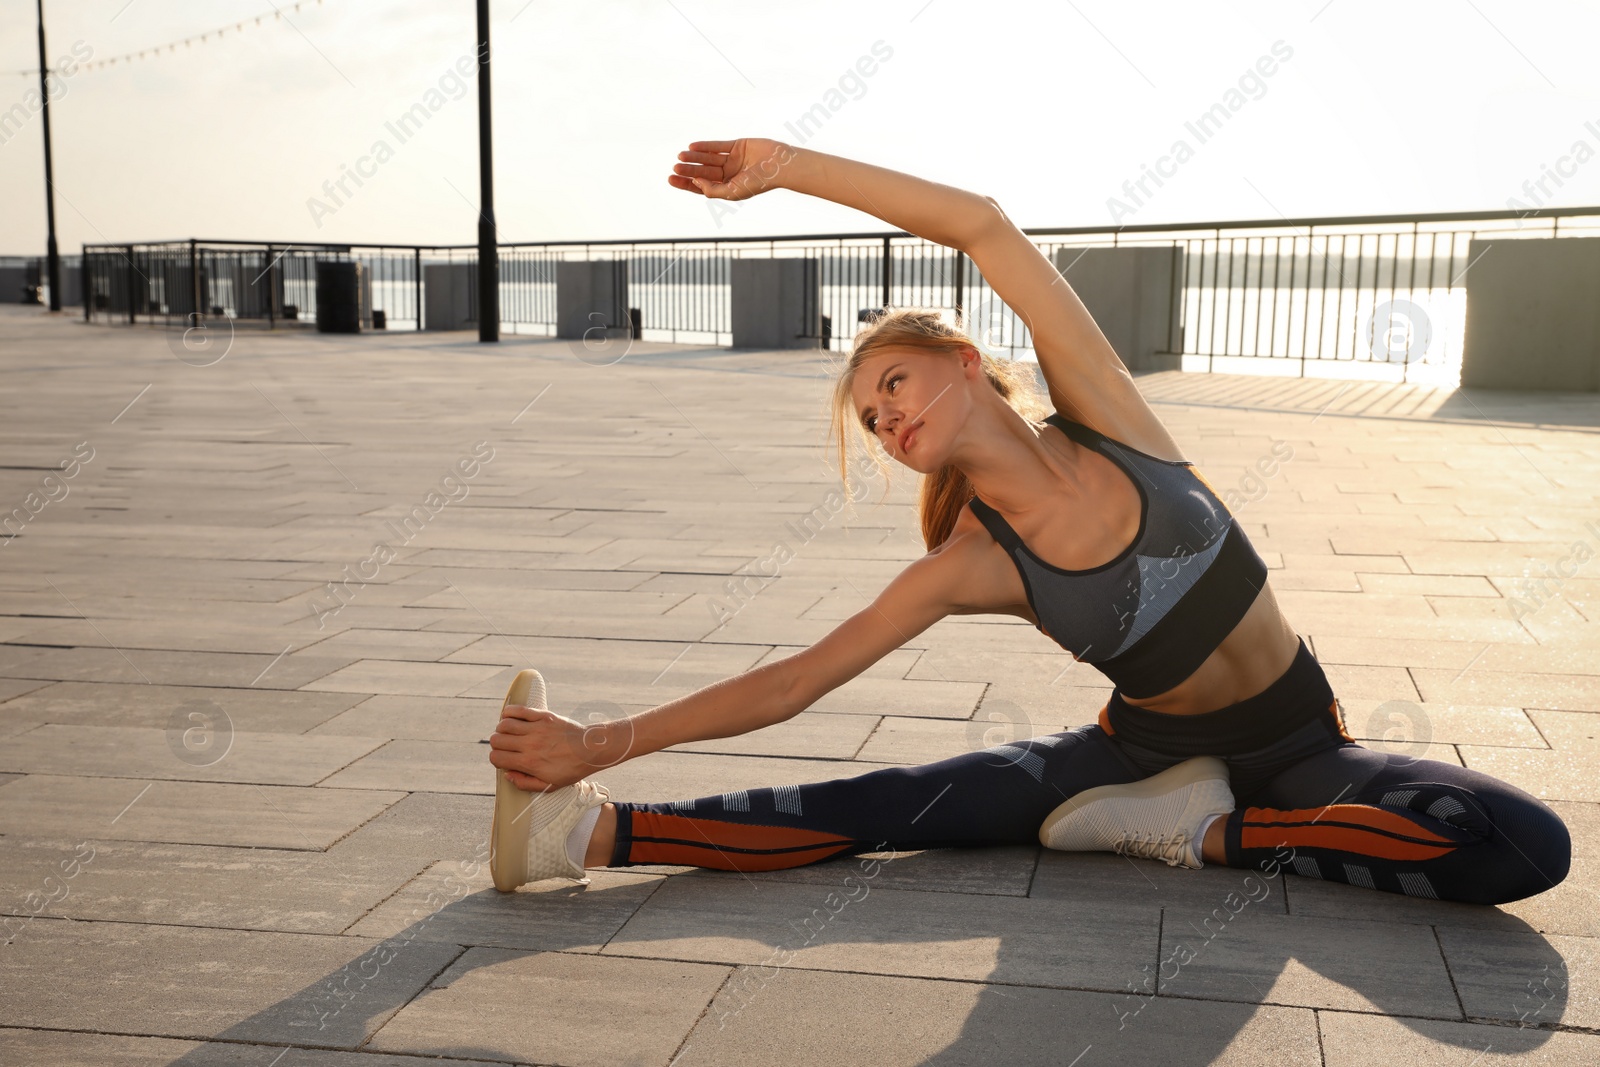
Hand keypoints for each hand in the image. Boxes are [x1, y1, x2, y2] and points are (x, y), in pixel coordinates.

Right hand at [488, 705, 627, 791]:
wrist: (591, 749)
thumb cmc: (572, 769)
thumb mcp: (550, 785)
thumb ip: (525, 783)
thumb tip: (507, 775)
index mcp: (529, 763)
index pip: (496, 758)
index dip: (497, 760)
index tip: (505, 760)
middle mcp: (529, 745)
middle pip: (496, 740)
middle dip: (497, 745)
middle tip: (507, 747)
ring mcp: (536, 729)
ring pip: (504, 724)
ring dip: (502, 730)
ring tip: (510, 734)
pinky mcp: (544, 716)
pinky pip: (518, 710)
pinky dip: (509, 712)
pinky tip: (511, 718)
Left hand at [668, 138, 796, 200]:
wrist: (779, 165)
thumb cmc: (758, 183)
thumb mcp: (732, 192)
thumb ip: (713, 190)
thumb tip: (695, 183)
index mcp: (728, 187)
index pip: (703, 186)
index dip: (686, 183)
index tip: (671, 179)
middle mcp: (729, 174)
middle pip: (703, 171)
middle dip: (689, 170)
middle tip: (674, 167)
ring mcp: (733, 159)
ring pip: (709, 158)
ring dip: (694, 157)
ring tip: (680, 156)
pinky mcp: (737, 146)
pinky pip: (718, 145)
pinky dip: (705, 146)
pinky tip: (692, 146)